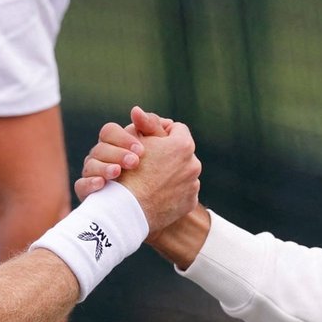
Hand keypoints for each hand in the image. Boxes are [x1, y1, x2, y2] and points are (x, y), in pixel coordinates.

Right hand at [76, 107, 172, 199]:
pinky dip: (91, 184)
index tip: (141, 149)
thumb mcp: (164, 151)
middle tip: (135, 162)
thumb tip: (136, 111)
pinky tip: (102, 185)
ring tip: (117, 172)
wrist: (153, 216)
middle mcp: (101, 160)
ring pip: (89, 165)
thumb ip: (152, 128)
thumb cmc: (161, 179)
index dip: (124, 138)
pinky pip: (81, 186)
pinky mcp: (90, 197)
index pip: (109, 132)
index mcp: (115, 146)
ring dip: (105, 167)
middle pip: (100, 147)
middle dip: (118, 153)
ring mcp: (94, 177)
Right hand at [108, 116, 200, 234]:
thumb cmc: (127, 172)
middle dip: (167, 155)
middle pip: (180, 153)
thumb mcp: (133, 142)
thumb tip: (137, 110)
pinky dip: (171, 192)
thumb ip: (143, 124)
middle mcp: (194, 164)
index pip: (176, 129)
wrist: (127, 210)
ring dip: (170, 174)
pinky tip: (156, 194)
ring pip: (182, 173)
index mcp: (183, 145)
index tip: (149, 139)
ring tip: (151, 179)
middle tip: (148, 161)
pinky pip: (182, 192)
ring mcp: (193, 186)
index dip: (161, 132)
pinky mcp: (189, 203)